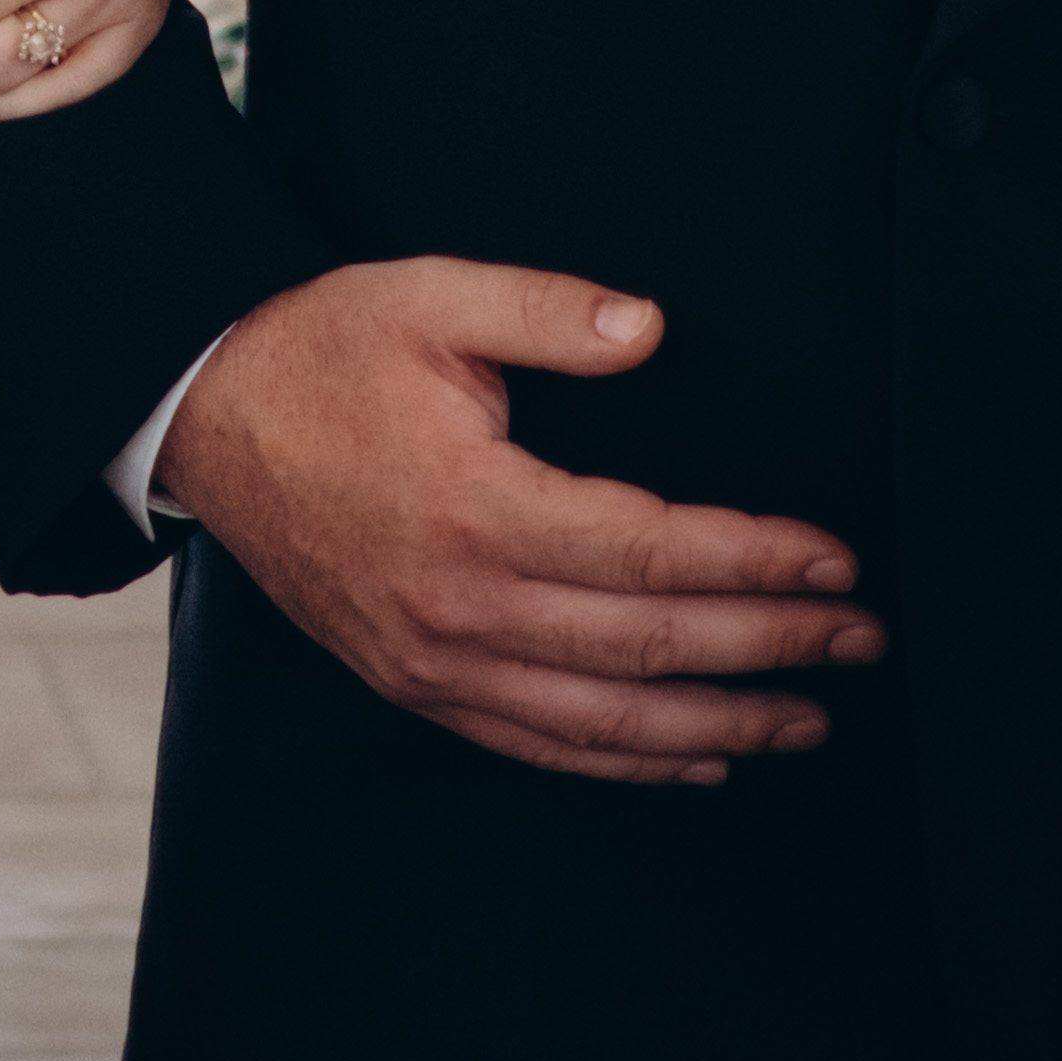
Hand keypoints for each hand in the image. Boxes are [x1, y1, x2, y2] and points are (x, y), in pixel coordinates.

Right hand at [141, 261, 873, 783]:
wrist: (199, 418)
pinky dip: (627, 762)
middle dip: (772, 646)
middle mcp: (458, 607)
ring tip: (809, 719)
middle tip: (863, 637)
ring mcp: (433, 661)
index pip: (652, 553)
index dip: (756, 559)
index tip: (837, 557)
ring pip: (605, 718)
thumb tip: (652, 330)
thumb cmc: (317, 353)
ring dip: (721, 725)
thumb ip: (549, 310)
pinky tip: (696, 760)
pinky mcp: (412, 684)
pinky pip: (538, 744)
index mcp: (474, 510)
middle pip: (649, 646)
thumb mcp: (427, 298)